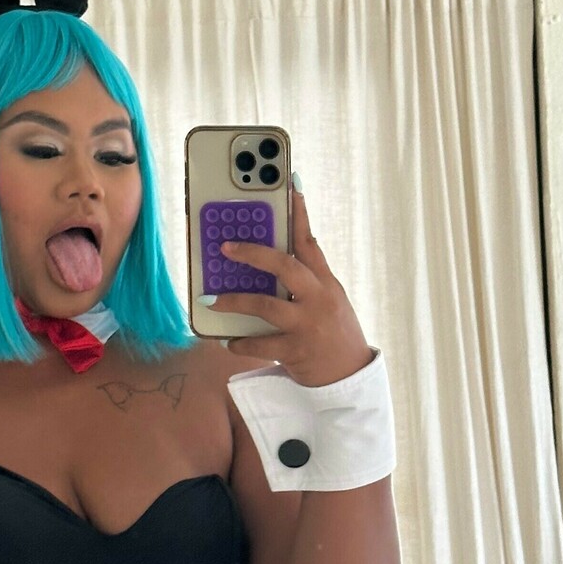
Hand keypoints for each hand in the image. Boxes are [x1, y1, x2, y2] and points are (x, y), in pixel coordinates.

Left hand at [208, 185, 373, 387]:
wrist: (350, 378)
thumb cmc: (335, 335)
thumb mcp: (329, 302)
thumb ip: (308, 282)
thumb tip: (276, 261)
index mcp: (326, 284)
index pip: (310, 243)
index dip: (298, 214)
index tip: (289, 185)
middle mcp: (319, 300)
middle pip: (286, 266)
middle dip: (254, 254)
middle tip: (226, 247)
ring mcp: (308, 325)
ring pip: (266, 306)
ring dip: (235, 301)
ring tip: (212, 300)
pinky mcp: (296, 352)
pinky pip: (261, 345)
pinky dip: (241, 343)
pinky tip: (228, 342)